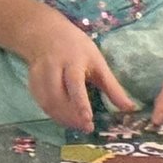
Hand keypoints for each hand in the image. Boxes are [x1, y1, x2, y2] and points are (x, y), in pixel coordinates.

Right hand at [20, 19, 137, 130]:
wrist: (45, 35)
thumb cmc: (77, 48)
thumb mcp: (98, 62)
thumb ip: (112, 87)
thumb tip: (130, 108)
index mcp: (72, 60)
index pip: (74, 83)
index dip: (80, 102)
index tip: (88, 119)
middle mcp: (52, 68)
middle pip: (58, 97)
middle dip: (72, 116)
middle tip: (87, 127)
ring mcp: (39, 76)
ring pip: (49, 104)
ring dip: (64, 119)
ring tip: (79, 125)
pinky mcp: (32, 84)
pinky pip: (43, 105)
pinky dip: (55, 115)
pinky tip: (66, 119)